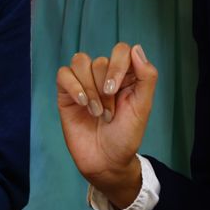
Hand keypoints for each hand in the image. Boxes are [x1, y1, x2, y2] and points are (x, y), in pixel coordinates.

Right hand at [57, 43, 156, 205]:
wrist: (106, 161)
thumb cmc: (126, 136)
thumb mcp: (143, 107)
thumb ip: (146, 77)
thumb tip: (136, 49)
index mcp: (125, 76)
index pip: (121, 51)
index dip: (117, 66)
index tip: (115, 90)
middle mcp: (104, 76)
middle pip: (100, 61)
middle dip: (104, 90)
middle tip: (108, 114)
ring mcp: (83, 83)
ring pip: (80, 62)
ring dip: (89, 89)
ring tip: (95, 112)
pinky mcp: (66, 93)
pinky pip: (63, 74)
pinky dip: (73, 86)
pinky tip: (81, 104)